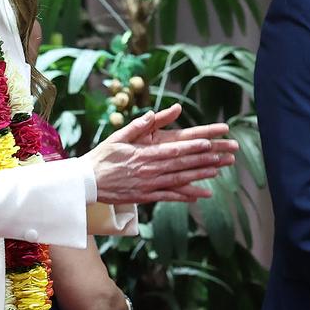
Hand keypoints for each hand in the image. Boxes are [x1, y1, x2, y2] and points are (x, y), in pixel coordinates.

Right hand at [89, 106, 237, 205]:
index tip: (209, 142)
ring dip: (200, 175)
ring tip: (217, 170)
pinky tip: (200, 194)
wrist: (87, 183)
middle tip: (221, 155)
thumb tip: (152, 113)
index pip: (174, 149)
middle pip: (181, 164)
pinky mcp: (146, 196)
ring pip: (179, 180)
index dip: (193, 146)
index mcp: (144, 154)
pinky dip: (186, 196)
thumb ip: (137, 126)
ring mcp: (149, 185)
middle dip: (203, 159)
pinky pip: (170, 196)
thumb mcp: (117, 137)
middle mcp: (150, 170)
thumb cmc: (102, 158)